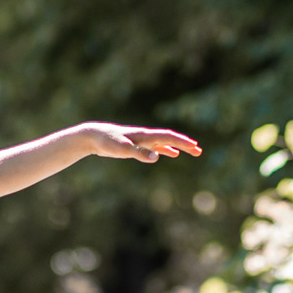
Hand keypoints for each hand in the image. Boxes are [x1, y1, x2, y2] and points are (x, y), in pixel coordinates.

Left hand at [72, 123, 199, 161]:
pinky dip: (166, 150)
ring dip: (179, 147)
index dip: (182, 142)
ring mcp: (142, 140)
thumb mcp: (122, 150)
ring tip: (192, 151)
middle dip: (185, 144)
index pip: (168, 137)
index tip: (195, 147)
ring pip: (165, 142)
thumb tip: (157, 157)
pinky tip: (171, 154)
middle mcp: (146, 136)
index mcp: (145, 136)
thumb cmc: (107, 142)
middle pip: (170, 139)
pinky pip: (156, 147)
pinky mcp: (137, 145)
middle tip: (199, 151)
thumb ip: (139, 153)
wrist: (94, 136)